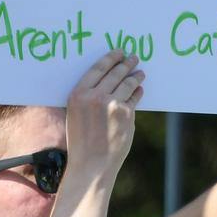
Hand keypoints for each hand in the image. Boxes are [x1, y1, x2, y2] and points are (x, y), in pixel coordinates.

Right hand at [66, 49, 142, 179]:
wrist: (91, 164)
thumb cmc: (82, 142)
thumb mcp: (76, 115)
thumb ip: (89, 98)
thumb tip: (108, 82)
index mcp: (78, 94)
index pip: (97, 68)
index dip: (110, 58)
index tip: (118, 52)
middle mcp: (94, 96)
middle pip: (115, 73)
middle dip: (126, 64)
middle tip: (133, 58)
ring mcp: (112, 104)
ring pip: (127, 83)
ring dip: (135, 76)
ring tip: (140, 72)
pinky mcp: (126, 114)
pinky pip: (134, 98)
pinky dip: (138, 93)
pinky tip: (140, 90)